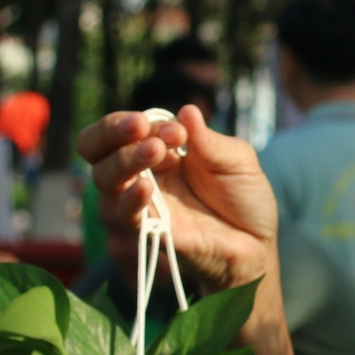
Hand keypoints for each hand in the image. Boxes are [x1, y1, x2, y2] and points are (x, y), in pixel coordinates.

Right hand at [78, 104, 277, 289]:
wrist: (258, 243)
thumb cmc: (245, 198)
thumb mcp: (238, 161)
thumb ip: (211, 141)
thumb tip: (186, 111)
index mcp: (161, 149)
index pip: (128, 127)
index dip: (145, 122)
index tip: (178, 131)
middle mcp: (144, 172)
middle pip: (96, 148)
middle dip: (110, 131)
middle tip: (137, 126)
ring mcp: (144, 201)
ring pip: (105, 178)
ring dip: (124, 160)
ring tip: (153, 152)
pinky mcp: (150, 230)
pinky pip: (125, 214)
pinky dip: (130, 198)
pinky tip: (145, 187)